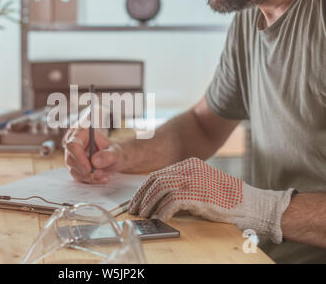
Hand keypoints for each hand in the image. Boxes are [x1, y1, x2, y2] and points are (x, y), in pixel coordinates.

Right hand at [63, 127, 126, 183]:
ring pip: (73, 169)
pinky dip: (89, 180)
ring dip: (88, 177)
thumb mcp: (116, 153)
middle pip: (70, 159)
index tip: (89, 169)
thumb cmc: (114, 152)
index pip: (73, 145)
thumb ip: (108, 156)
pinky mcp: (73, 166)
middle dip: (85, 171)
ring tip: (104, 176)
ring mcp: (72, 155)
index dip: (78, 158)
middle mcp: (73, 143)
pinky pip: (77, 176)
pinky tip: (101, 178)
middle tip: (100, 175)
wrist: (114, 159)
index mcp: (82, 132)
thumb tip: (95, 162)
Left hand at [129, 158, 295, 242]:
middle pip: (155, 180)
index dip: (144, 188)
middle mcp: (189, 168)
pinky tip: (159, 219)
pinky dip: (162, 212)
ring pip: (160, 189)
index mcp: (189, 164)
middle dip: (142, 196)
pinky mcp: (198, 193)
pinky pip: (172, 202)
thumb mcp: (201, 184)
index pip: (158, 174)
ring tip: (144, 216)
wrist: (251, 203)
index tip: (136, 200)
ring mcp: (193, 179)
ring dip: (149, 205)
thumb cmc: (226, 198)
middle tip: (134, 210)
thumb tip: (157, 199)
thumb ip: (182, 186)